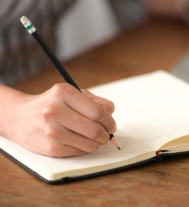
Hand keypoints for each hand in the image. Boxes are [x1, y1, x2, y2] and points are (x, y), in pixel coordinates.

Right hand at [1, 84, 115, 157]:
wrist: (19, 117)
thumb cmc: (51, 104)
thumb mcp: (71, 94)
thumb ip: (94, 101)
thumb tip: (111, 113)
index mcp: (64, 93)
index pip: (97, 111)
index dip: (110, 121)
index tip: (112, 125)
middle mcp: (55, 112)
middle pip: (95, 129)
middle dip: (106, 135)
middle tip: (107, 135)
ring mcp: (52, 131)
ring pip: (90, 144)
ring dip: (97, 143)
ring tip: (94, 138)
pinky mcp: (51, 148)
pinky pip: (79, 152)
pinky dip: (85, 149)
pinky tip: (79, 142)